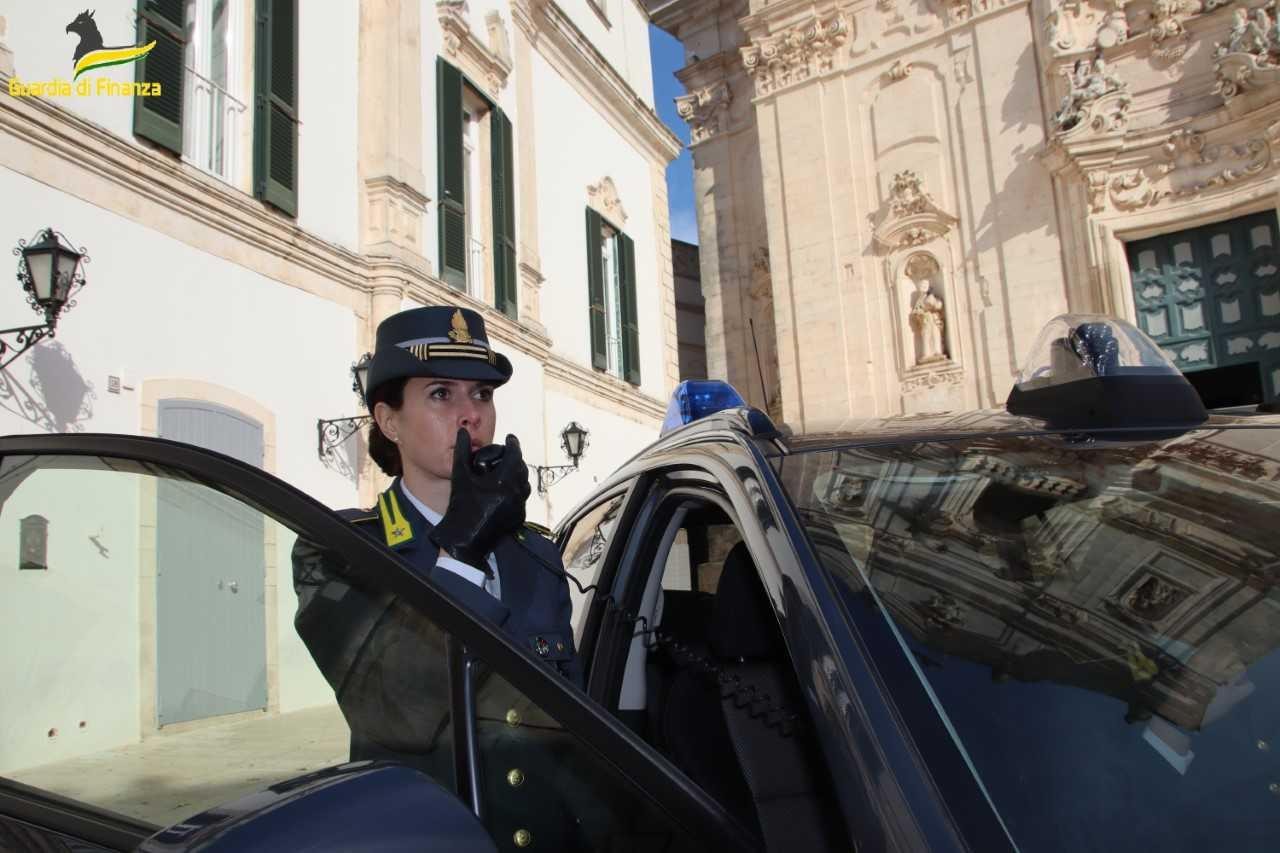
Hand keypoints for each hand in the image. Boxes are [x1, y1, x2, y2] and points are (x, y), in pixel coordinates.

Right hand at [429, 428, 530, 569]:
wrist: (464, 539)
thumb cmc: (460, 506)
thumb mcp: (460, 476)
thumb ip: (463, 451)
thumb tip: (463, 431)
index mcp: (504, 481)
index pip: (516, 455)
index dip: (513, 443)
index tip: (510, 437)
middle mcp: (516, 494)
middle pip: (522, 469)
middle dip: (516, 459)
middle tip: (509, 453)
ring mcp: (519, 507)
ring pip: (525, 485)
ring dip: (519, 475)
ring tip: (508, 470)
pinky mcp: (518, 518)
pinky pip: (522, 499)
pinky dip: (517, 491)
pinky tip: (507, 489)